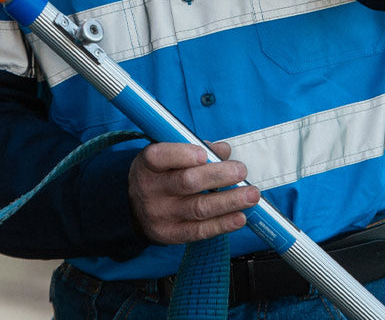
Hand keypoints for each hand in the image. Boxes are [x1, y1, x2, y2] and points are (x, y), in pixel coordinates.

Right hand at [128, 141, 259, 244]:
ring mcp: (160, 215)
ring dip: (229, 201)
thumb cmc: (159, 174)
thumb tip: (223, 151)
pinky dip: (222, 224)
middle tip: (241, 171)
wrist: (133, 209)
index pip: (160, 156)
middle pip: (186, 182)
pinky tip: (240, 217)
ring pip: (198, 208)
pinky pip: (199, 231)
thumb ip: (194, 149)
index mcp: (147, 164)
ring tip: (251, 194)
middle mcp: (151, 189)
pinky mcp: (170, 235)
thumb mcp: (167, 156)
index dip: (183, 154)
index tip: (205, 154)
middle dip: (217, 176)